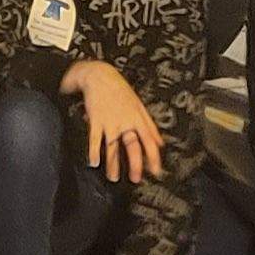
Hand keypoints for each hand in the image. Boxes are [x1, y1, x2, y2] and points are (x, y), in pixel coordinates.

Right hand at [65, 58, 166, 184]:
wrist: (99, 76)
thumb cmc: (120, 90)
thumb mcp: (139, 106)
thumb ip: (150, 126)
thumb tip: (160, 143)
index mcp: (138, 118)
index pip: (149, 141)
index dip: (153, 157)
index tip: (156, 171)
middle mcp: (125, 122)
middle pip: (132, 146)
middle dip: (134, 165)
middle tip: (135, 179)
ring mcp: (110, 122)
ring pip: (112, 147)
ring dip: (113, 164)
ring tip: (113, 177)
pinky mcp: (96, 121)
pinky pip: (95, 140)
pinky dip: (94, 152)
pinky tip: (94, 162)